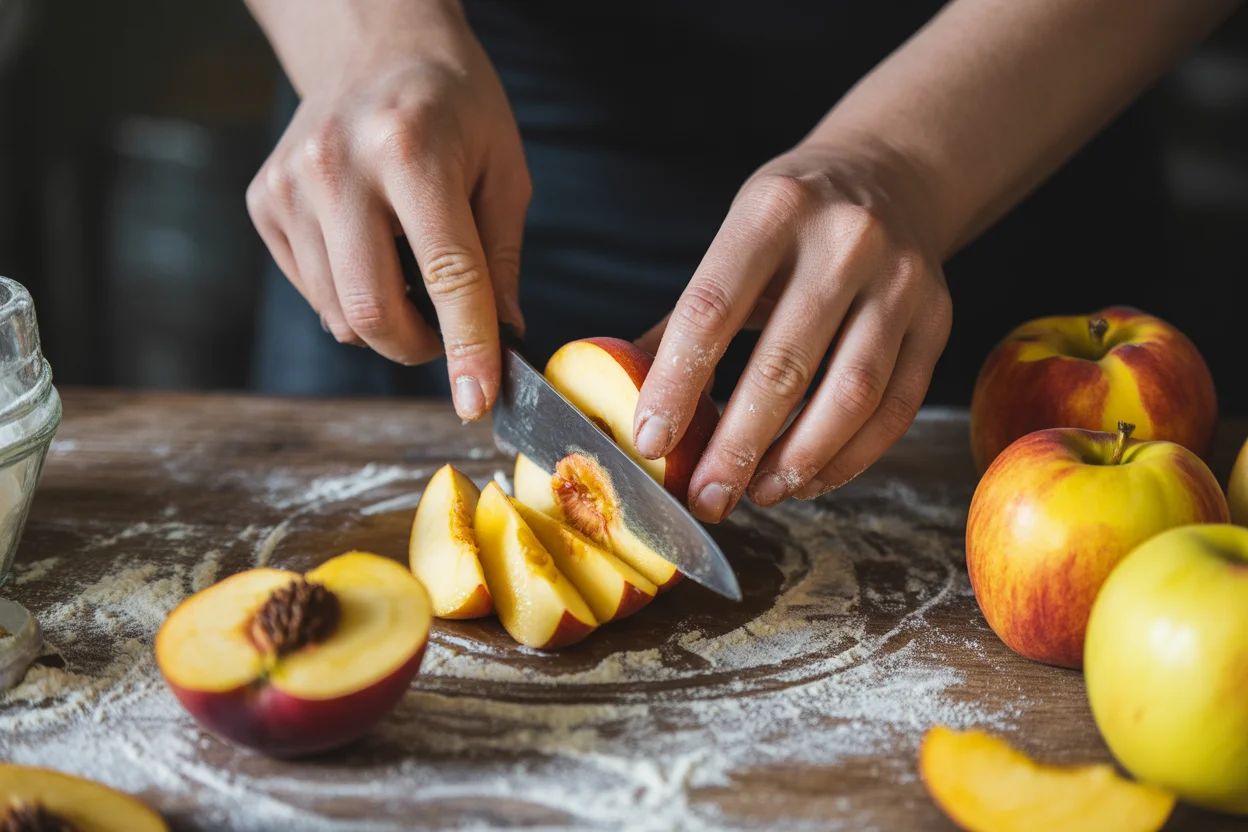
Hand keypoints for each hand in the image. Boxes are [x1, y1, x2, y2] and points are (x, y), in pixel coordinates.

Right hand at [245, 9, 529, 419]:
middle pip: (372, 312)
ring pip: (338, 313)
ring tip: (410, 266)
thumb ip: (501, 259)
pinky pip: (311, 292)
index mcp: (411, 151)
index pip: (446, 276)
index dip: (466, 349)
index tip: (477, 401)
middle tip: (446, 335)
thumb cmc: (454, 103)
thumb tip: (503, 337)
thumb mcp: (504, 168)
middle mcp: (338, 167)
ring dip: (386, 320)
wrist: (374, 42)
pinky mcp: (264, 200)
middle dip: (418, 348)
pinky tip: (370, 245)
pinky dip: (349, 294)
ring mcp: (290, 185)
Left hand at [632, 142, 952, 521]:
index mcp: (772, 210)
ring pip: (851, 394)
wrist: (892, 177)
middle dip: (738, 447)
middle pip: (785, 365)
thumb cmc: (792, 223)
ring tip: (758, 493)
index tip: (652, 442)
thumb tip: (630, 403)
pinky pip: (896, 407)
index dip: (677, 384)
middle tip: (707, 498)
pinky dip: (850, 457)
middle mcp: (843, 241)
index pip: (712, 310)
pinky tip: (809, 479)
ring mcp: (900, 281)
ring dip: (799, 459)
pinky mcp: (937, 319)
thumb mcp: (736, 240)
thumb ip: (686, 319)